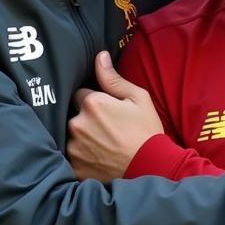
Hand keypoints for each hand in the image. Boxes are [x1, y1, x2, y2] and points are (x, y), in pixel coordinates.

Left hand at [68, 52, 163, 180]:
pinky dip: (82, 158)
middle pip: (74, 115)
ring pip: (72, 137)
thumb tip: (99, 56)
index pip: (81, 94)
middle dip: (86, 120)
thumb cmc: (147, 131)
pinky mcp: (75, 168)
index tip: (107, 112)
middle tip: (107, 130)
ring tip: (104, 147)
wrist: (152, 168)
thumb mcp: (138, 98)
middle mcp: (77, 124)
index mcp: (92, 103)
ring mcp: (74, 148)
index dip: (94, 102)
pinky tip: (100, 160)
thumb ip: (113, 78)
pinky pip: (73, 158)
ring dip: (83, 139)